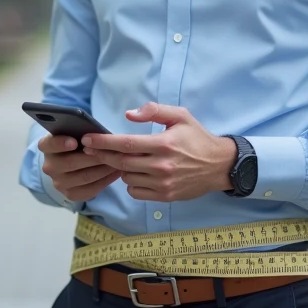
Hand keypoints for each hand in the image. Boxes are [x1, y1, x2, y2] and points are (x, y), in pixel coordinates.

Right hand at [39, 134, 121, 202]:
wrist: (71, 163)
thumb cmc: (77, 141)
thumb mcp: (74, 132)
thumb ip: (80, 131)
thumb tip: (97, 133)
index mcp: (46, 147)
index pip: (49, 144)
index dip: (60, 143)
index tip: (74, 142)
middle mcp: (49, 166)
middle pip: (71, 163)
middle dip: (93, 156)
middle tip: (111, 150)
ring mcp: (59, 183)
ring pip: (84, 177)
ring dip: (104, 168)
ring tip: (119, 161)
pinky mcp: (71, 195)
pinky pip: (91, 190)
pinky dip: (106, 180)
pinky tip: (116, 172)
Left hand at [80, 103, 236, 202]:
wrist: (219, 165)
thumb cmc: (197, 138)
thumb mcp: (180, 116)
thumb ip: (154, 111)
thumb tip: (128, 114)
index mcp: (164, 144)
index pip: (126, 144)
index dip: (103, 142)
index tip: (88, 139)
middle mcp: (161, 166)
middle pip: (121, 162)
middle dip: (101, 155)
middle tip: (89, 149)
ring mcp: (163, 184)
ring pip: (127, 178)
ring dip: (119, 168)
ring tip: (120, 159)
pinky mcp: (165, 196)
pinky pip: (136, 192)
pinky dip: (130, 183)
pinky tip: (135, 173)